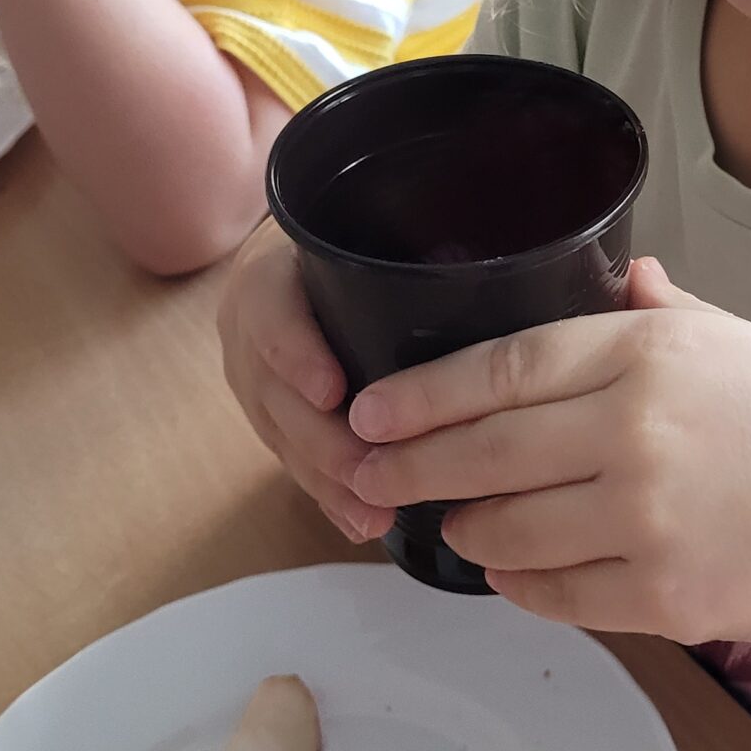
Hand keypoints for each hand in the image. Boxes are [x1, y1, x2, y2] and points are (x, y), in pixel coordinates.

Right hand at [218, 219, 392, 545]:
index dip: (296, 353)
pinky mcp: (267, 414)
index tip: (332, 391)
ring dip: (329, 481)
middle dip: (325, 442)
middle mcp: (249, 328)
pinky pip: (293, 458)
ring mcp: (252, 376)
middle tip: (372, 476)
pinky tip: (363, 521)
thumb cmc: (359, 234)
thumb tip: (500, 274)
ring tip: (373, 516)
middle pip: (276, 392)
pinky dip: (329, 492)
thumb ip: (418, 250)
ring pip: (282, 436)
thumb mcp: (373, 229)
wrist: (303, 257)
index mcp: (271, 273)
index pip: (270, 310)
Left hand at [347, 260, 750, 641]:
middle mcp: (636, 429)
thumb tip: (625, 278)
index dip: (423, 394)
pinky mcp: (664, 594)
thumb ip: (668, 316)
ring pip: (509, 531)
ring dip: (468, 529)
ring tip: (454, 522)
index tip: (367, 410)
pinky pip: (556, 593)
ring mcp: (647, 517)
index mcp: (649, 352)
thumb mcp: (745, 339)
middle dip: (412, 466)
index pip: (504, 367)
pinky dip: (521, 582)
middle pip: (485, 452)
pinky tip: (512, 568)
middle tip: (372, 474)